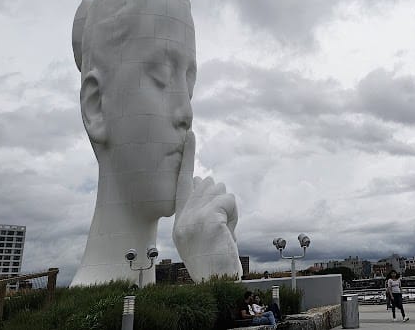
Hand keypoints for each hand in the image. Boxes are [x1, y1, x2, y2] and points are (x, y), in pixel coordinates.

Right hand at [173, 132, 241, 281]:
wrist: (218, 281)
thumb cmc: (218, 260)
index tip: (190, 133)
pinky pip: (229, 200)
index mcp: (179, 220)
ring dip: (230, 210)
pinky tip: (229, 232)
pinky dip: (235, 215)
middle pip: (209, 185)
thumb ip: (202, 206)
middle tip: (222, 228)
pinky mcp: (207, 218)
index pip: (182, 182)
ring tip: (224, 233)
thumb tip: (204, 177)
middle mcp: (181, 217)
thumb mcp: (206, 231)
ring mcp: (192, 217)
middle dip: (222, 201)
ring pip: (221, 191)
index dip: (187, 156)